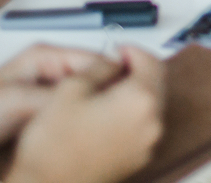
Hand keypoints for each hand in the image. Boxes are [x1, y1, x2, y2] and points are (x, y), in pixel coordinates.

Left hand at [0, 44, 113, 176]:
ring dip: (94, 118)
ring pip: (86, 104)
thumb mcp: (21, 103)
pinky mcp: (41, 118)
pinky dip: (80, 131)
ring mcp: (46, 96)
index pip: (99, 61)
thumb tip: (103, 98)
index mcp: (46, 56)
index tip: (137, 99)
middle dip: (108, 101)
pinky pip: (71, 121)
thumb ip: (64, 98)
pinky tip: (86, 145)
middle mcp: (49, 72)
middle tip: (121, 123)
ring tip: (105, 136)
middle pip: (96, 82)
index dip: (120, 79)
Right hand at [8, 46, 165, 182]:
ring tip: (106, 90)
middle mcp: (151, 123)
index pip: (152, 62)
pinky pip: (144, 125)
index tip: (117, 50)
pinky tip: (106, 114)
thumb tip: (113, 60)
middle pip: (156, 82)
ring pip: (151, 104)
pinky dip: (132, 113)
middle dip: (136, 70)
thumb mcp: (71, 88)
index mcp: (139, 101)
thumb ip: (99, 67)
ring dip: (135, 91)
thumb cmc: (54, 145)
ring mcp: (147, 144)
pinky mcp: (139, 158)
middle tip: (112, 66)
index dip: (134, 51)